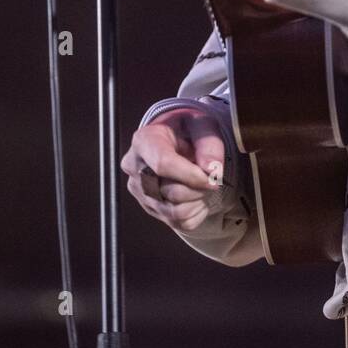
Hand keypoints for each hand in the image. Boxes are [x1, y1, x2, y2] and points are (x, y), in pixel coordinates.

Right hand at [121, 107, 229, 233]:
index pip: (162, 165)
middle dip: (199, 188)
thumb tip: (212, 170)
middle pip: (170, 192)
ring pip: (174, 212)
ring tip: (203, 184)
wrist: (178, 139)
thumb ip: (209, 143)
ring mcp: (140, 192)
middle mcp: (135, 168)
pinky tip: (197, 195)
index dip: (191, 175)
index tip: (213, 177)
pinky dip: (196, 213)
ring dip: (198, 201)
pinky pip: (178, 223)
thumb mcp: (202, 124)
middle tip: (211, 177)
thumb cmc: (187, 129)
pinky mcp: (150, 209)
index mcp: (144, 141)